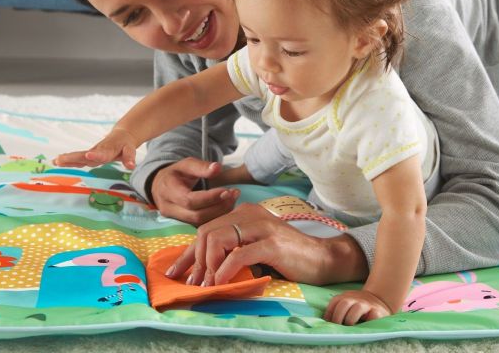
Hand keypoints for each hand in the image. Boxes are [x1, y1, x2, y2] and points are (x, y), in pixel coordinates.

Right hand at [53, 127, 136, 169]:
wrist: (121, 136)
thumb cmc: (125, 144)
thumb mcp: (130, 150)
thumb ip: (130, 158)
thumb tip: (131, 166)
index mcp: (108, 151)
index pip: (101, 154)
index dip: (95, 155)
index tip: (88, 155)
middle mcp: (97, 151)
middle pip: (84, 155)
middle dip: (73, 158)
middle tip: (60, 159)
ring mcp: (92, 153)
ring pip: (79, 157)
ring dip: (68, 159)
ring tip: (55, 161)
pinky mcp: (88, 155)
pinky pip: (78, 158)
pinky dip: (67, 160)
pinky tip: (55, 162)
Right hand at [151, 158, 239, 225]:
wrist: (161, 186)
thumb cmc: (176, 174)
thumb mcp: (186, 164)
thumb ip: (201, 166)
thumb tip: (218, 167)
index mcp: (168, 191)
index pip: (189, 200)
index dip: (210, 198)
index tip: (227, 190)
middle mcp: (169, 208)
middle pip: (196, 215)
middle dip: (218, 206)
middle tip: (234, 194)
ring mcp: (175, 220)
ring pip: (199, 223)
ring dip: (219, 213)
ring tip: (233, 198)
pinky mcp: (182, 226)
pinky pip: (201, 226)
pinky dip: (216, 218)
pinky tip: (226, 206)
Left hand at [165, 202, 368, 286]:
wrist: (322, 258)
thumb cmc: (288, 256)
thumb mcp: (256, 247)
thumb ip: (234, 248)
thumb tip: (204, 268)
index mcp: (245, 213)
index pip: (207, 228)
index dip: (189, 252)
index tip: (176, 271)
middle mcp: (250, 214)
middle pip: (207, 232)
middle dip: (195, 259)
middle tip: (193, 283)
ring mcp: (261, 226)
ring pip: (218, 239)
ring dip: (207, 265)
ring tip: (206, 284)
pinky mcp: (271, 243)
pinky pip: (238, 254)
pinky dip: (224, 270)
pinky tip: (220, 283)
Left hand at [323, 289, 391, 324]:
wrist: (379, 300)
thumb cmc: (359, 307)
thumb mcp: (348, 304)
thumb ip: (338, 309)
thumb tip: (325, 322)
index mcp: (346, 296)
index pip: (335, 301)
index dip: (329, 312)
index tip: (327, 322)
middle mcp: (356, 298)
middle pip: (344, 303)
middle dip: (338, 316)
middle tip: (337, 327)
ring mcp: (367, 304)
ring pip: (357, 308)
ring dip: (351, 319)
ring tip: (349, 327)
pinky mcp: (378, 312)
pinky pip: (373, 315)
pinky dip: (368, 321)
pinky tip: (364, 326)